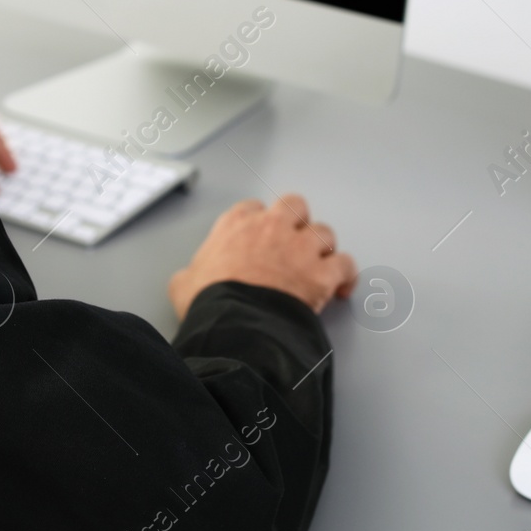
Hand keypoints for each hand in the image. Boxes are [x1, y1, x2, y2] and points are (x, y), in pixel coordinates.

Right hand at [170, 195, 357, 318]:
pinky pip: (345, 264)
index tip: (260, 239)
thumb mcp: (184, 283)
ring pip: (325, 233)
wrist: (235, 323)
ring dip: (323, 250)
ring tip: (318, 266)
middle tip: (294, 243)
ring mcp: (300, 248)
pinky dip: (345, 275)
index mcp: (237, 225)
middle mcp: (272, 228)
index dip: (259, 223)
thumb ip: (191, 273)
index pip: (253, 208)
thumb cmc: (210, 301)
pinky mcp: (322, 274)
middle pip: (295, 206)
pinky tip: (342, 287)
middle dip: (298, 222)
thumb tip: (186, 281)